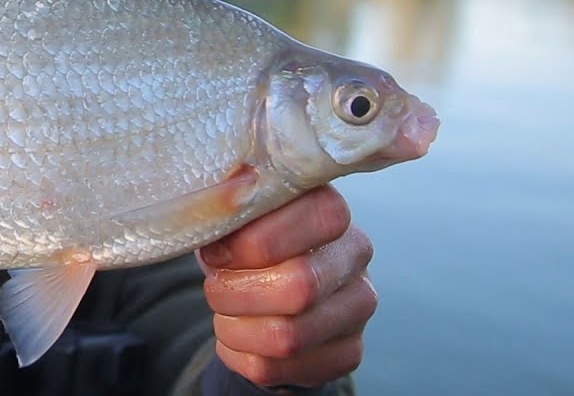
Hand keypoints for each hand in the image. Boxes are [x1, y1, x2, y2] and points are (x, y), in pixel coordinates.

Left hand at [197, 185, 375, 387]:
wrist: (271, 287)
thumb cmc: (250, 242)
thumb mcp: (239, 216)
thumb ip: (231, 206)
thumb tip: (219, 204)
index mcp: (331, 209)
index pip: (316, 220)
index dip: (254, 242)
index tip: (216, 251)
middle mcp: (356, 256)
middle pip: (299, 287)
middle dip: (237, 292)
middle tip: (215, 288)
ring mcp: (358, 307)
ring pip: (288, 337)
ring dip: (235, 328)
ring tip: (223, 313)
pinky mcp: (347, 351)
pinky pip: (278, 368)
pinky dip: (239, 356)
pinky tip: (235, 335)